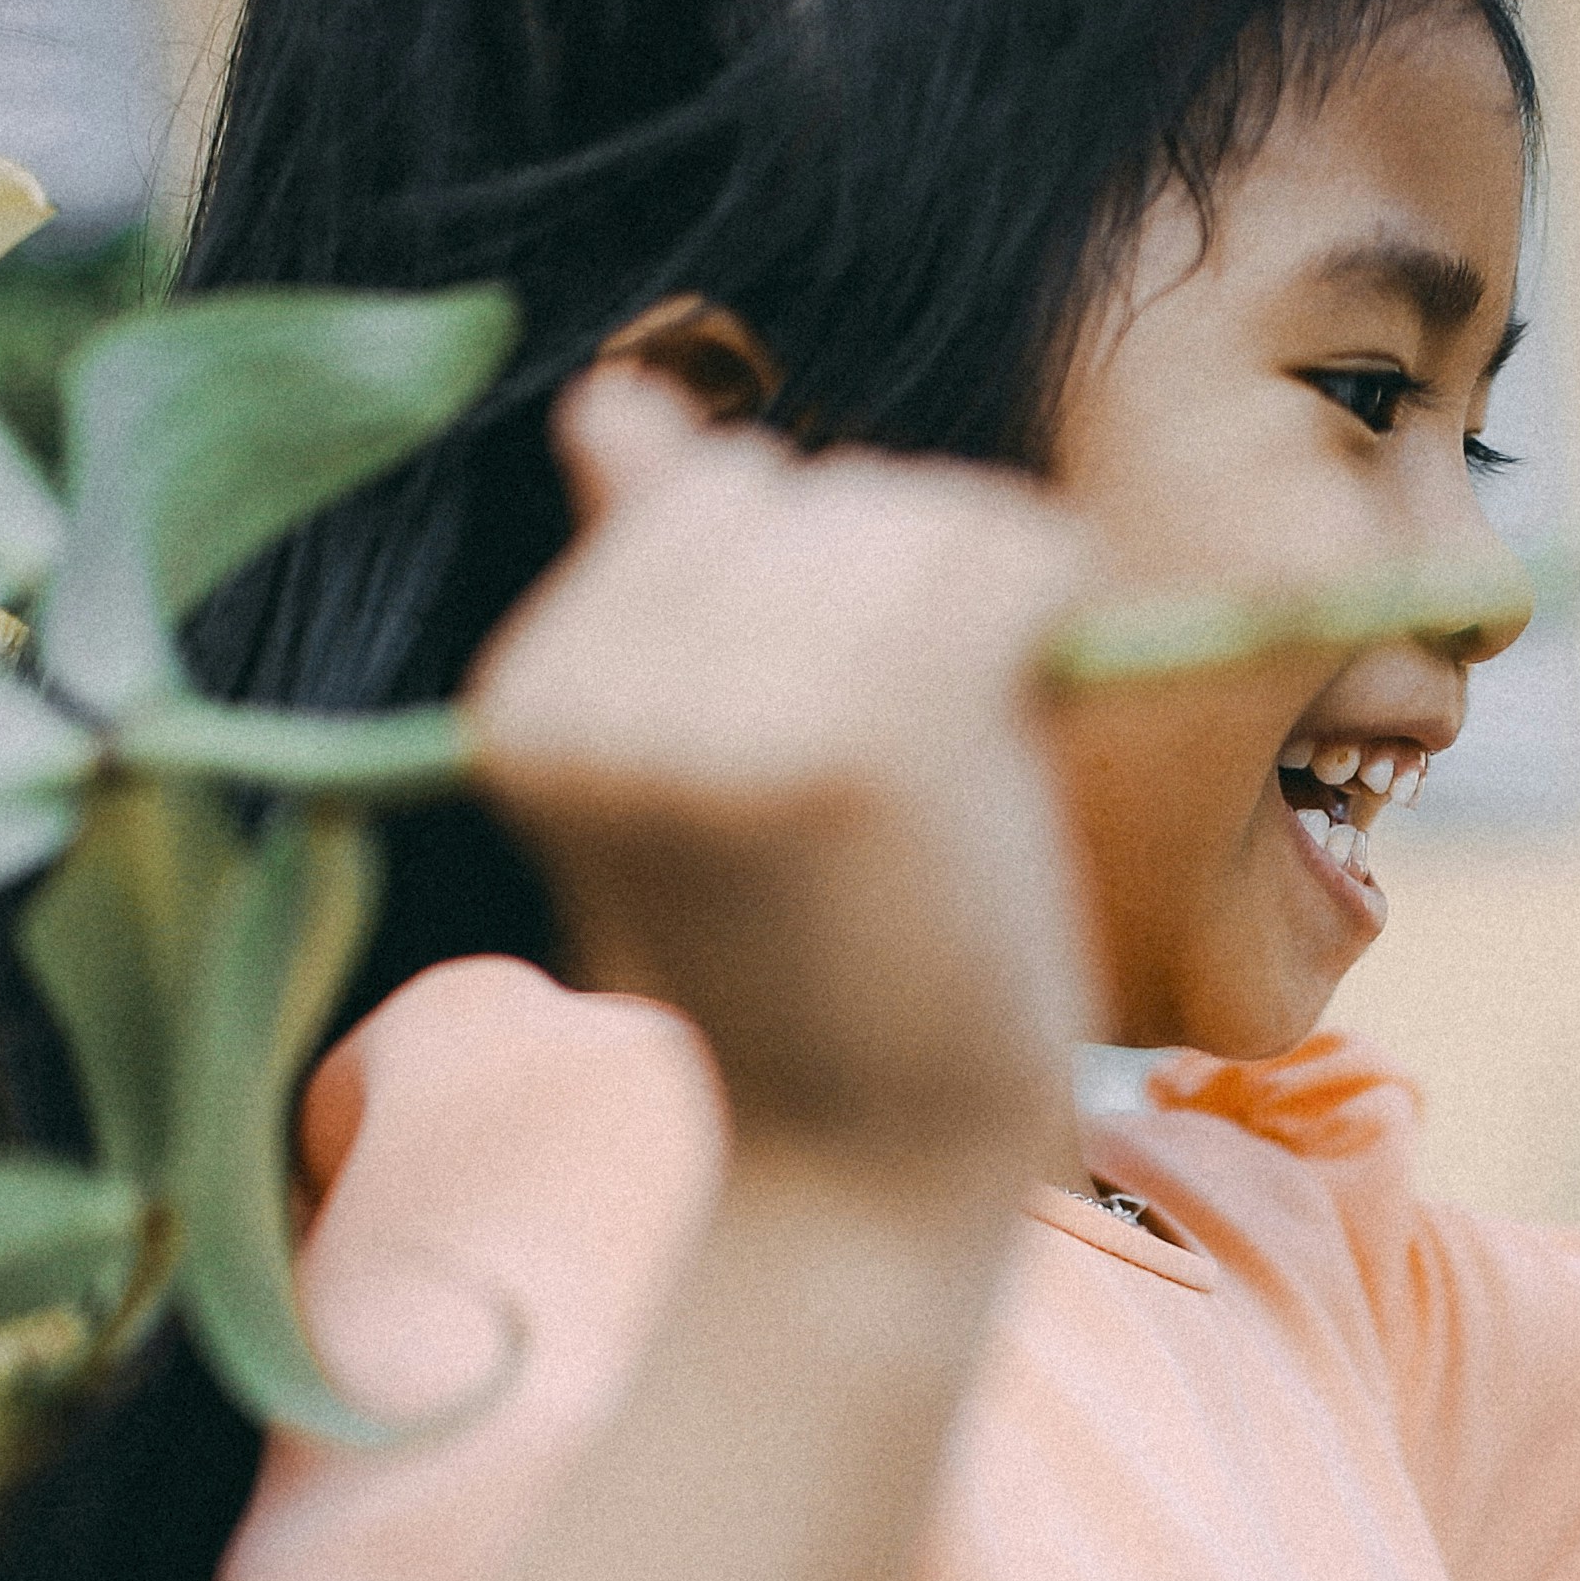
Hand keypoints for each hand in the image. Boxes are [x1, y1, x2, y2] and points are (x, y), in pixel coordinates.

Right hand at [466, 366, 1092, 1184]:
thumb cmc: (804, 981)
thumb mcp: (697, 767)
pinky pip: (1001, 549)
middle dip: (900, 582)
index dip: (824, 587)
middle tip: (909, 768)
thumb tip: (610, 399)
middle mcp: (602, 688)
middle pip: (814, 486)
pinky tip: (1028, 716)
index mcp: (530, 692)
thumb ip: (659, 578)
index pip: (714, 490)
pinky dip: (1049, 604)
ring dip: (980, 597)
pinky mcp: (867, 742)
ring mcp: (729, 711)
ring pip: (910, 506)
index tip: (833, 740)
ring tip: (953, 764)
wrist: (859, 1181)